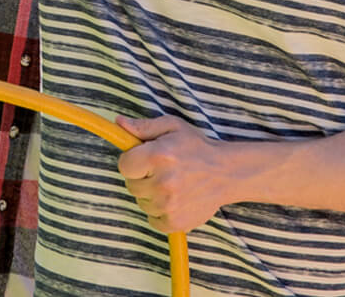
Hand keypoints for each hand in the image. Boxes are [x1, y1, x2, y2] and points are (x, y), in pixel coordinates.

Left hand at [116, 114, 228, 232]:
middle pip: (131, 185)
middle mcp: (162, 182)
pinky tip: (175, 198)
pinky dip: (160, 212)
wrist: (226, 172)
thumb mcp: (172, 127)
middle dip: (142, 177)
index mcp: (158, 156)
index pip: (124, 165)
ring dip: (151, 195)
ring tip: (171, 183)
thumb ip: (143, 127)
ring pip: (142, 202)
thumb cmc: (196, 147)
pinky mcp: (175, 222)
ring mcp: (169, 205)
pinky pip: (152, 219)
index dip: (132, 161)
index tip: (145, 159)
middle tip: (161, 170)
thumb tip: (118, 123)